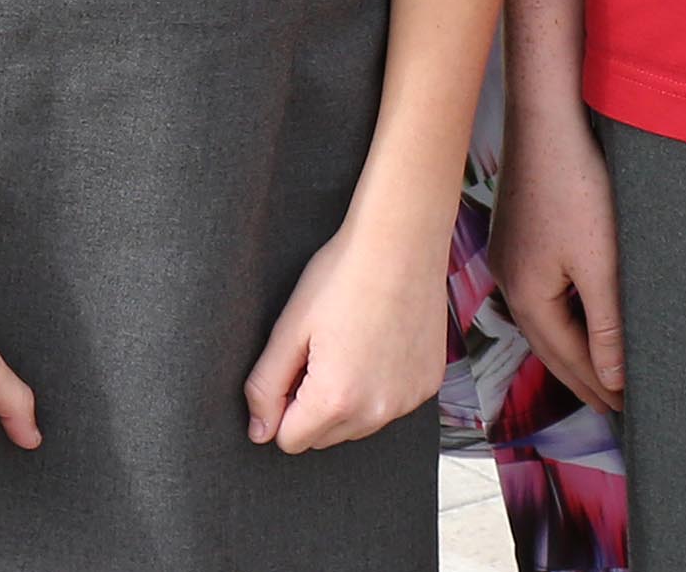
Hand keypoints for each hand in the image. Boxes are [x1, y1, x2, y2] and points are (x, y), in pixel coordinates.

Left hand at [245, 204, 449, 453]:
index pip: (290, 440)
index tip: (292, 367)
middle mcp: (376, 412)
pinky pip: (390, 405)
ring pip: (359, 425)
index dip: (281, 406)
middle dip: (312, 406)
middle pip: (325, 437)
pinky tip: (377, 343)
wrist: (401, 244)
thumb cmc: (342, 276)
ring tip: (349, 343)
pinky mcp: (427, 386)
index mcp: (335, 401)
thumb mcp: (289, 328)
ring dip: (346, 400)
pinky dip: (379, 386)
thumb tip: (258, 432)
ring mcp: (407, 401)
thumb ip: (265, 387)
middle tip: (318, 350)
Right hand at [489, 111, 626, 416]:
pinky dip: (565, 316)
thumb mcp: (601, 262)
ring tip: (600, 371)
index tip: (629, 412)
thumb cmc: (574, 183)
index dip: (600, 388)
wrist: (547, 116)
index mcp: (527, 294)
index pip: (567, 359)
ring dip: (573, 347)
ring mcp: (511, 255)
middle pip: (550, 345)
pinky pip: (541, 292)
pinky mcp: (519, 234)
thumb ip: (608, 325)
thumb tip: (612, 378)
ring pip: (544, 319)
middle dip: (583, 378)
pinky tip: (579, 314)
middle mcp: (510, 279)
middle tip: (616, 407)